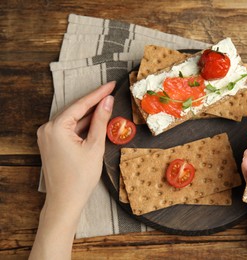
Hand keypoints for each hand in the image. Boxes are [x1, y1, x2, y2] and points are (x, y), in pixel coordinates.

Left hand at [30, 81, 114, 259]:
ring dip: (90, 115)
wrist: (65, 201)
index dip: (98, 94)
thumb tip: (107, 101)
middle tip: (111, 91)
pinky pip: (68, 129)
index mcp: (56, 127)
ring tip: (107, 105)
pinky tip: (96, 122)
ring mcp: (47, 136)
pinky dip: (82, 126)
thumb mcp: (94, 146)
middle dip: (94, 102)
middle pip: (75, 110)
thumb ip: (101, 121)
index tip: (111, 84)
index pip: (81, 105)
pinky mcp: (51, 143)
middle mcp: (47, 129)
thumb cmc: (80, 177)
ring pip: (73, 120)